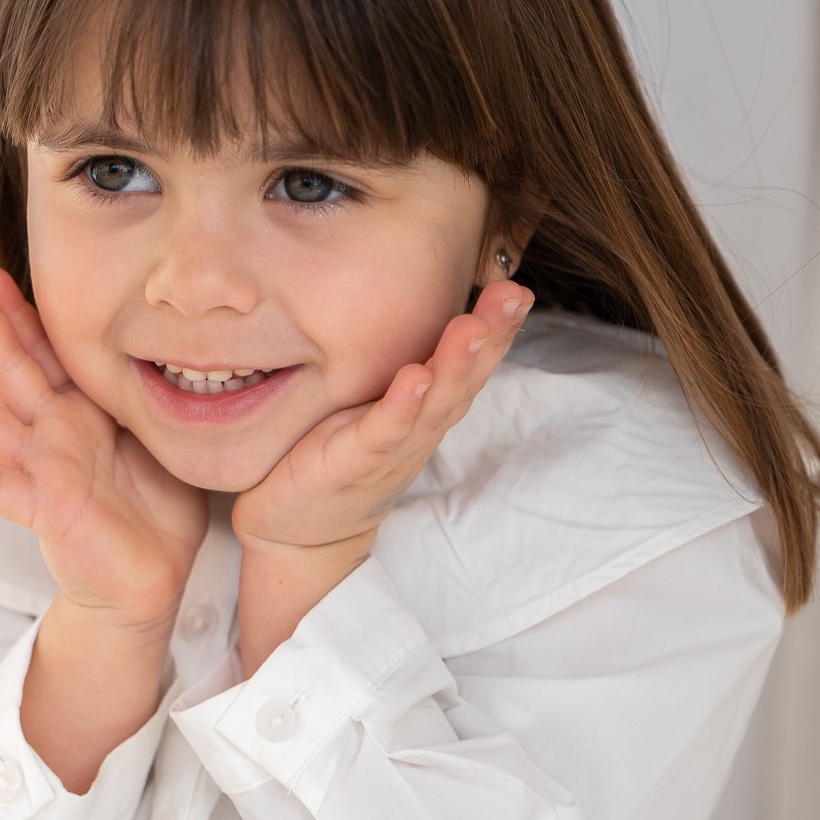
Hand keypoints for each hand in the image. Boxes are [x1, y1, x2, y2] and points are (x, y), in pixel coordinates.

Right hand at [0, 265, 209, 632]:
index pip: (42, 351)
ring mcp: (41, 471)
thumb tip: (165, 341)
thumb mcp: (157, 435)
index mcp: (78, 412)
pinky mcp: (43, 510)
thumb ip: (143, 395)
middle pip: (10, 368)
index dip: (18, 311)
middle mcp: (51, 435)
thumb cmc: (155, 510)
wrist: (150, 581)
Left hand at [229, 279, 534, 555]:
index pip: (471, 363)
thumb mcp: (375, 405)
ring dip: (455, 365)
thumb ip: (397, 364)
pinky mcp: (355, 464)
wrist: (301, 531)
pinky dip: (403, 406)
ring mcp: (392, 447)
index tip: (518, 288)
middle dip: (493, 336)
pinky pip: (384, 433)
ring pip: (435, 404)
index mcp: (427, 409)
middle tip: (514, 294)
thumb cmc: (337, 457)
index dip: (498, 328)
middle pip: (466, 379)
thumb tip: (402, 298)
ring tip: (473, 326)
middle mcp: (421, 427)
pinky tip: (417, 377)